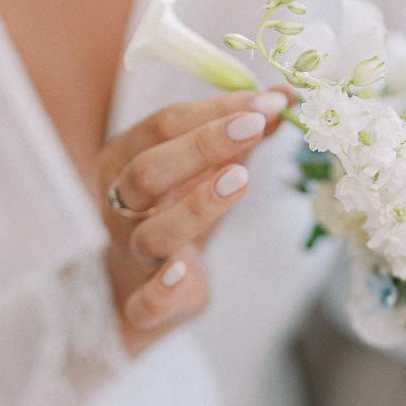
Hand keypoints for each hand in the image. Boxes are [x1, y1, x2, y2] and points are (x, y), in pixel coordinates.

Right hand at [96, 88, 289, 355]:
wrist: (131, 295)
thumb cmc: (171, 218)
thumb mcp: (203, 173)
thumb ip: (239, 136)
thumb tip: (285, 97)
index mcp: (124, 162)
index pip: (164, 124)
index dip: (215, 109)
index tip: (268, 100)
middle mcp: (120, 207)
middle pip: (148, 170)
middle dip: (203, 145)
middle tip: (254, 125)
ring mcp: (130, 258)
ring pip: (152, 233)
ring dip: (194, 206)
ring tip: (241, 179)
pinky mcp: (143, 307)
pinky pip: (144, 303)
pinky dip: (160, 291)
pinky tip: (183, 274)